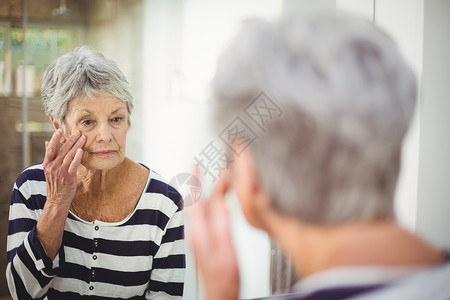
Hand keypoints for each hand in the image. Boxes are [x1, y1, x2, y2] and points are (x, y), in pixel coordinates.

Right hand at [43, 129, 84, 208]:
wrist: (57, 200)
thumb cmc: (55, 183)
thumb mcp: (49, 169)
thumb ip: (49, 156)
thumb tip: (47, 142)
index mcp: (47, 164)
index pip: (51, 149)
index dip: (55, 139)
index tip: (60, 130)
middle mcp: (53, 167)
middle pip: (62, 150)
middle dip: (71, 140)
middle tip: (78, 131)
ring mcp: (60, 172)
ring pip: (69, 156)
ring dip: (77, 146)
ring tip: (83, 138)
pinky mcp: (68, 177)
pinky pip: (73, 165)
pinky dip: (77, 157)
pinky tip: (81, 151)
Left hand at [188, 174, 239, 299]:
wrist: (219, 294)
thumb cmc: (224, 276)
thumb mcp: (226, 245)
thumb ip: (222, 221)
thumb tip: (218, 198)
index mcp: (198, 231)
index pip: (193, 199)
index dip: (194, 181)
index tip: (194, 165)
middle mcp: (194, 232)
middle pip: (196, 202)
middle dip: (201, 184)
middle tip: (208, 171)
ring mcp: (198, 237)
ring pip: (200, 208)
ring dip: (207, 194)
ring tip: (216, 183)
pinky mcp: (203, 241)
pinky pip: (204, 216)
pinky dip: (210, 204)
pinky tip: (216, 202)